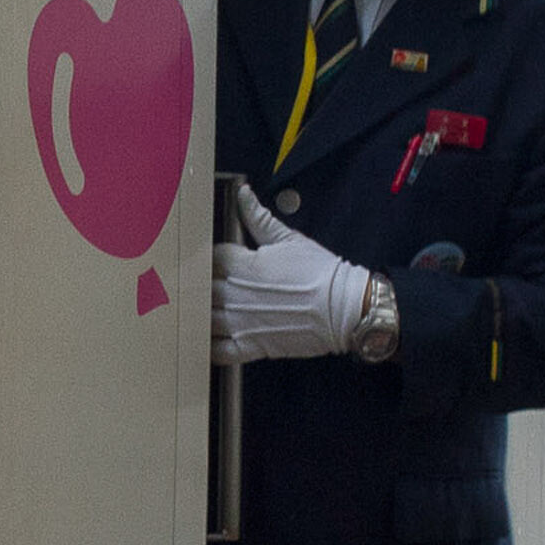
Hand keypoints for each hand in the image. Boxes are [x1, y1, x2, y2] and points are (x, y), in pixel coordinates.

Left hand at [211, 194, 371, 365]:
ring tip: (203, 311)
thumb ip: (258, 217)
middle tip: (205, 285)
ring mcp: (240, 322)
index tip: (215, 261)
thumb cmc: (319, 272)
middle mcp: (234, 294)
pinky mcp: (250, 346)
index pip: (209, 258)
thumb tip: (243, 193)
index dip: (211, 259)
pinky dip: (209, 348)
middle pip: (199, 288)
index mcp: (241, 265)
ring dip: (200, 314)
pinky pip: (217, 351)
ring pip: (202, 318)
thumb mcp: (288, 238)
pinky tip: (207, 341)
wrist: (344, 308)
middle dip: (201, 286)